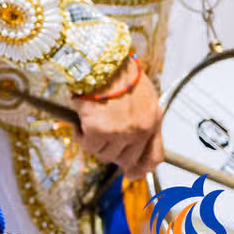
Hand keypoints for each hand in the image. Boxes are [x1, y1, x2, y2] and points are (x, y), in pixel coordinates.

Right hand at [74, 61, 162, 178]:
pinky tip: (79, 120)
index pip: (153, 157)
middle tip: (99, 138)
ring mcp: (120, 132)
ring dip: (94, 142)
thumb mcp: (141, 93)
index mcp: (153, 120)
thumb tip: (129, 137)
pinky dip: (80, 135)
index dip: (141, 169)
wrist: (100, 59)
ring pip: (104, 154)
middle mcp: (139, 130)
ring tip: (89, 122)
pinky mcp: (98, 130)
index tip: (131, 174)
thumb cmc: (117, 70)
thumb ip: (141, 116)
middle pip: (125, 159)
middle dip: (111, 152)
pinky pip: (87, 144)